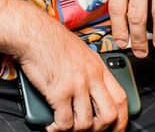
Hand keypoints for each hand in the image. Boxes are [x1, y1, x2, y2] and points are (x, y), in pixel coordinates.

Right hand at [17, 14, 127, 131]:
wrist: (33, 33)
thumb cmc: (52, 41)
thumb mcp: (81, 53)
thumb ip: (89, 73)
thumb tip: (90, 96)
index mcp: (99, 67)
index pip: (121, 99)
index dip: (121, 120)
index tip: (116, 129)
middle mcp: (92, 77)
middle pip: (108, 115)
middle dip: (99, 129)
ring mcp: (77, 85)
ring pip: (85, 123)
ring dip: (74, 130)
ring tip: (64, 126)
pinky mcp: (59, 92)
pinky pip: (64, 122)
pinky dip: (57, 129)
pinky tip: (51, 124)